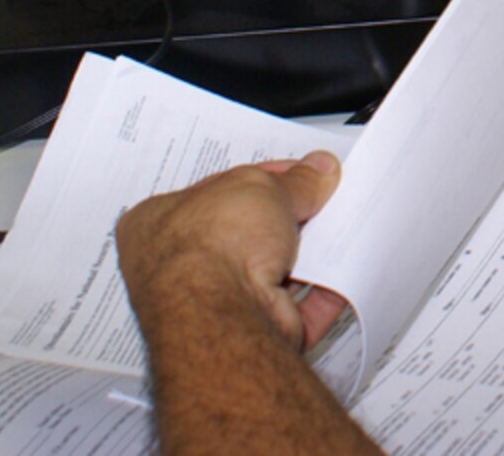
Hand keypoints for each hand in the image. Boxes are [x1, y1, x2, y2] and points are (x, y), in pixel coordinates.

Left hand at [117, 152, 348, 351]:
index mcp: (158, 222)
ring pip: (274, 271)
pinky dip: (325, 290)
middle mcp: (181, 266)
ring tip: (337, 228)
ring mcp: (216, 303)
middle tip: (321, 199)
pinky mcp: (254, 331)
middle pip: (248, 233)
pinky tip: (344, 267)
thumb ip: (294, 181)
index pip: (216, 191)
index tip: (300, 173)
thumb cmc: (211, 247)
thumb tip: (317, 172)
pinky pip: (299, 307)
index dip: (263, 177)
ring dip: (307, 251)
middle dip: (288, 217)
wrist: (221, 315)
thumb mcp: (258, 187)